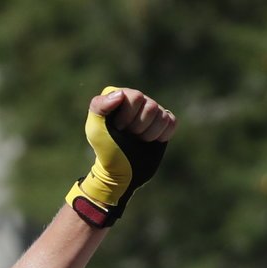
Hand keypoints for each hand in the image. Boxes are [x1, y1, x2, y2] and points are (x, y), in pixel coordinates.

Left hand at [65, 86, 177, 227]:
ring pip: (162, 115)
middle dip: (138, 127)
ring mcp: (152, 111)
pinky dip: (162, 135)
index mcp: (121, 96)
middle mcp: (138, 101)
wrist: (120, 173)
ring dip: (149, 134)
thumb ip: (99, 107)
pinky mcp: (164, 124)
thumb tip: (120, 94)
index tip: (118, 128)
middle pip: (151, 106)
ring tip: (138, 140)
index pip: (135, 97)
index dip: (128, 116)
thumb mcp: (95, 130)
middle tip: (129, 136)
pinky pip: (171, 122)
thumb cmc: (106, 150)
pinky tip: (150, 141)